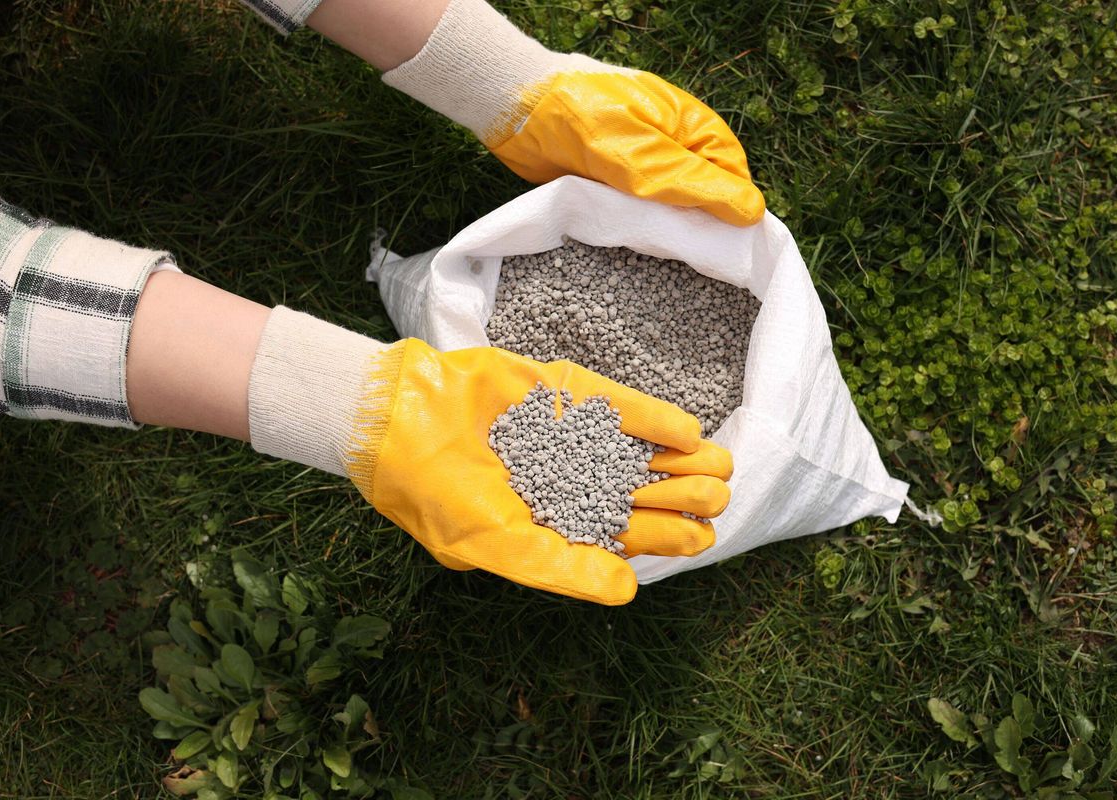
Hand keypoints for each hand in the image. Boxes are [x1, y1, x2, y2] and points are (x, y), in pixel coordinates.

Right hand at [345, 339, 732, 604]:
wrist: (394, 421)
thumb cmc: (437, 496)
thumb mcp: (498, 545)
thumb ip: (561, 567)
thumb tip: (629, 590)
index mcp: (554, 521)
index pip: (622, 533)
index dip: (663, 537)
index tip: (703, 538)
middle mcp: (567, 478)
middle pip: (638, 492)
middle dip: (681, 497)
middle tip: (721, 498)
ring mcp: (567, 434)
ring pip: (635, 450)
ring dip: (678, 459)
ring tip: (722, 466)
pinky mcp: (560, 394)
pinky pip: (614, 406)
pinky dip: (650, 418)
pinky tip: (686, 431)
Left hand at [488, 69, 765, 227]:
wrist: (514, 107)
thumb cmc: (582, 118)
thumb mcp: (643, 157)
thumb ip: (695, 185)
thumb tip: (753, 214)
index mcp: (692, 126)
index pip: (732, 176)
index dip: (730, 211)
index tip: (721, 248)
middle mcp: (672, 145)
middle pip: (702, 195)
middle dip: (694, 225)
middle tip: (679, 254)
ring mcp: (641, 163)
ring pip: (669, 209)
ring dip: (661, 231)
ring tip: (650, 252)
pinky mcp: (613, 182)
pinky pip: (637, 214)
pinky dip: (634, 230)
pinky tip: (627, 246)